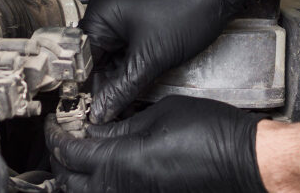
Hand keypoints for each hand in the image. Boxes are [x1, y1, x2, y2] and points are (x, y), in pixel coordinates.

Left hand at [45, 96, 267, 192]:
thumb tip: (95, 130)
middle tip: (62, 138)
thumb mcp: (160, 114)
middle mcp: (123, 187)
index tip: (54, 124)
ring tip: (81, 155)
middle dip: (60, 160)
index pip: (70, 153)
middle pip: (70, 183)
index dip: (56, 136)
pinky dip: (100, 183)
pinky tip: (108, 166)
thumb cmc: (211, 132)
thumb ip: (121, 126)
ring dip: (78, 177)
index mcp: (120, 162)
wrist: (245, 161)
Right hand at [79, 0, 256, 122]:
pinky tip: (143, 76)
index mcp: (100, 12)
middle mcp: (108, 5)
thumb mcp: (151, 58)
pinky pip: (130, 40)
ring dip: (122, 73)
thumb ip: (122, 88)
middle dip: (106, 82)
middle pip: (97, 55)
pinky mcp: (143, 10)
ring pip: (116, 50)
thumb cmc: (188, 9)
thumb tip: (100, 110)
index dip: (89, 88)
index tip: (95, 112)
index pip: (82, 59)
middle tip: (115, 110)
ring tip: (129, 98)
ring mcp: (126, 6)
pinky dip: (134, 59)